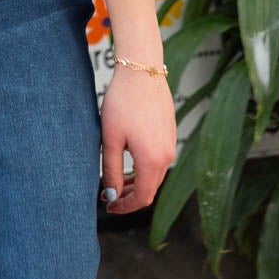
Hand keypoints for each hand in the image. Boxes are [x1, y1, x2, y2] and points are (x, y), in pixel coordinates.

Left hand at [100, 65, 176, 214]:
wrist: (141, 71)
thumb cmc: (122, 102)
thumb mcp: (110, 139)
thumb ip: (112, 171)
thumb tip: (112, 195)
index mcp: (152, 160)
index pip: (142, 198)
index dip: (124, 207)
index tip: (108, 206)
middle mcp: (167, 155)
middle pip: (150, 189)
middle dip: (129, 196)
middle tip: (107, 195)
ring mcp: (171, 144)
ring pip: (155, 175)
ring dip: (136, 182)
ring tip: (115, 180)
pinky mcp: (170, 134)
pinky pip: (159, 161)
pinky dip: (144, 168)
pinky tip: (128, 161)